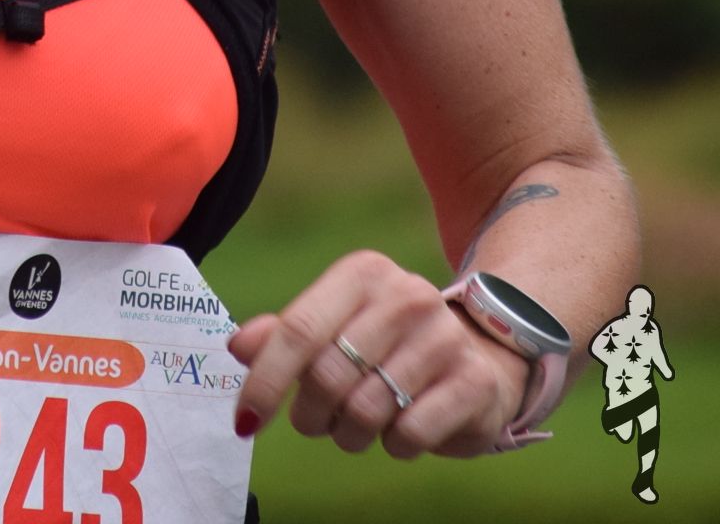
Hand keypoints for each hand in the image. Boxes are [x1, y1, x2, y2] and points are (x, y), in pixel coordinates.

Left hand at [226, 250, 528, 460]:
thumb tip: (239, 346)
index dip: (266, 381)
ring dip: (350, 434)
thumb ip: (284, 335)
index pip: (298, 330)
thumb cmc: (388, 345)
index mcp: (364, 273)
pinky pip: (408, 434)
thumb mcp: (336, 327)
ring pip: (366, 410)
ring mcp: (445, 337)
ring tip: (358, 425)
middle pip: (328, 376)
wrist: (480, 356)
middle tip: (317, 422)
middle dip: (311, 415)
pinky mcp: (474, 381)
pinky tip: (402, 428)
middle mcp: (407, 295)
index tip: (245, 421)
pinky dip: (394, 445)